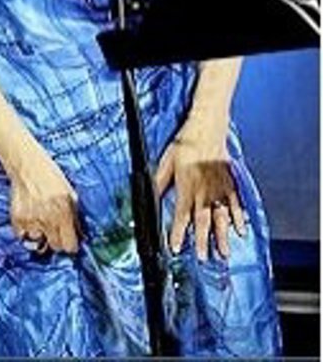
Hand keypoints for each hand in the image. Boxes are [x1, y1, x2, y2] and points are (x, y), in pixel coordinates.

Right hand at [7, 147, 79, 253]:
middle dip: (57, 241)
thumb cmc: (50, 176)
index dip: (71, 245)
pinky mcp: (16, 218)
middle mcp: (47, 220)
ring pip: (38, 242)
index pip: (69, 246)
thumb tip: (80, 234)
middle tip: (55, 231)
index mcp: (63, 213)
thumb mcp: (70, 194)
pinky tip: (30, 219)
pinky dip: (25, 231)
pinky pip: (22, 235)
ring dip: (40, 235)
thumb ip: (75, 217)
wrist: (27, 165)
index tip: (70, 241)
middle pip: (55, 247)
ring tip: (40, 222)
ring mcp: (30, 220)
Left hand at [155, 119, 246, 260]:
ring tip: (223, 252)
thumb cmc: (184, 145)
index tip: (175, 248)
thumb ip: (158, 182)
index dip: (177, 233)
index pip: (180, 216)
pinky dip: (239, 217)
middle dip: (202, 241)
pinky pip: (236, 204)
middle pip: (203, 221)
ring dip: (222, 236)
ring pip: (221, 217)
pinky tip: (240, 230)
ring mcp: (219, 189)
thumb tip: (148, 195)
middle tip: (203, 258)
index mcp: (186, 187)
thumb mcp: (164, 162)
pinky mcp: (229, 184)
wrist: (206, 130)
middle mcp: (203, 192)